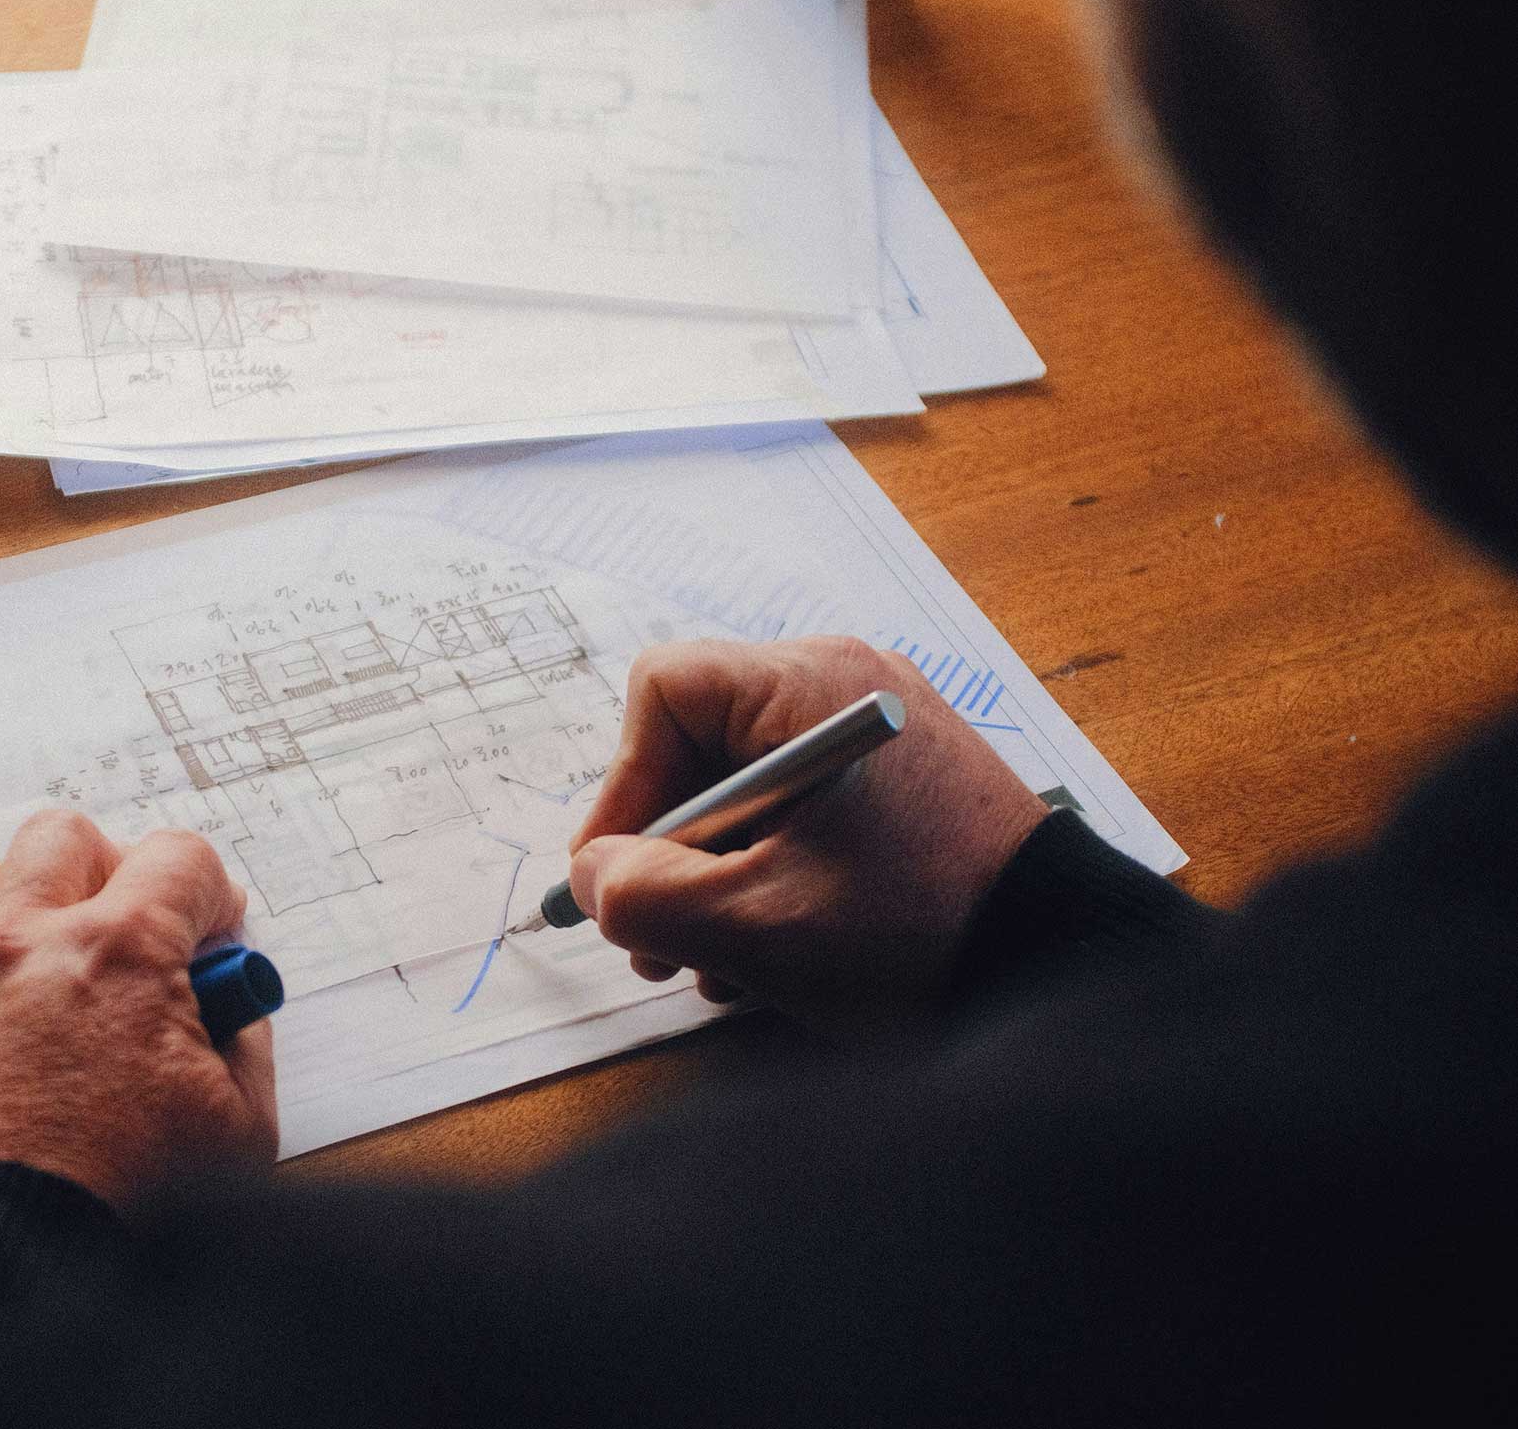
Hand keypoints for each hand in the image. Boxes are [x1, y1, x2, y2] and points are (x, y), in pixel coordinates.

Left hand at [0, 811, 274, 1212]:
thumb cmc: (110, 1216)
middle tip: (121, 931)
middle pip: (64, 838)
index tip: (210, 934)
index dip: (208, 894)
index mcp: (121, 955)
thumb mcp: (237, 1137)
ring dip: (10, 903)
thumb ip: (244, 1050)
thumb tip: (233, 1012)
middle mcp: (19, 941)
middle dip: (105, 870)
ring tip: (29, 964)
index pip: (181, 858)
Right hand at [569, 638, 1047, 1029]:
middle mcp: (844, 688)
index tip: (619, 874)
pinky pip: (795, 812)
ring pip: (742, 790)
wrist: (1064, 969)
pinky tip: (772, 950)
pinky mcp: (897, 785)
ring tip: (717, 962)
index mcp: (813, 689)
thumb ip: (645, 896)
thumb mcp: (756, 925)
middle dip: (666, 851)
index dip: (624, 785)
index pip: (665, 692)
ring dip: (712, 878)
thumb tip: (592, 877)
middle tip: (655, 940)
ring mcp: (874, 737)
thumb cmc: (922, 934)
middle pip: (698, 745)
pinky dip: (766, 875)